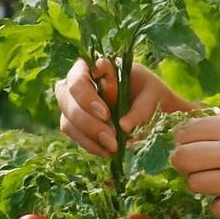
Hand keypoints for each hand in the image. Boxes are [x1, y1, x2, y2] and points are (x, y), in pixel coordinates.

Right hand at [55, 58, 179, 157]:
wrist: (152, 108)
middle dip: (87, 122)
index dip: (87, 97)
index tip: (106, 114)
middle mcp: (77, 83)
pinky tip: (108, 152)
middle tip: (111, 138)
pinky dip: (91, 146)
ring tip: (113, 148)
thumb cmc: (150, 92)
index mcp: (93, 66)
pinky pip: (75, 136)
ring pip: (67, 121)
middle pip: (66, 99)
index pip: (78, 78)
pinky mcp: (75, 124)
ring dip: (89, 137)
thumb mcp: (154, 93)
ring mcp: (72, 104)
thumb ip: (142, 107)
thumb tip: (123, 126)